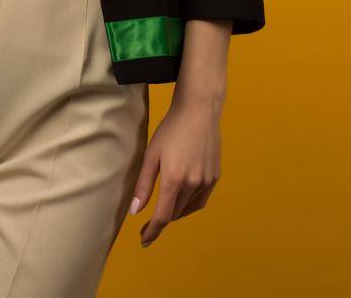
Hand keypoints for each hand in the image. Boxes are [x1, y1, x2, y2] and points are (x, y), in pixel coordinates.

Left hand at [129, 92, 223, 246]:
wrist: (199, 110)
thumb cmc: (172, 129)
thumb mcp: (151, 155)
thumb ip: (143, 185)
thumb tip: (135, 211)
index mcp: (174, 179)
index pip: (163, 216)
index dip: (152, 231)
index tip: (144, 240)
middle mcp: (193, 183)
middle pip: (175, 213)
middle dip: (162, 220)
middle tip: (148, 223)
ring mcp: (207, 180)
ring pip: (189, 208)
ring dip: (176, 212)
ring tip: (165, 209)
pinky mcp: (215, 176)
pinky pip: (201, 199)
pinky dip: (190, 204)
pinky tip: (182, 198)